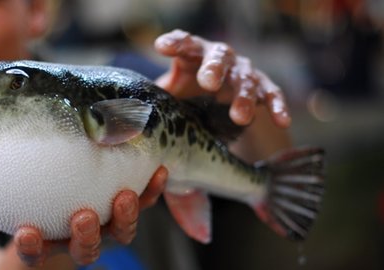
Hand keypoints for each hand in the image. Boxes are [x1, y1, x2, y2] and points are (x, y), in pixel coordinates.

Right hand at [0, 166, 167, 266]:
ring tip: (125, 195)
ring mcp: (106, 224)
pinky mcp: (127, 207)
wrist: (62, 192)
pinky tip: (159, 169)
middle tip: (83, 216)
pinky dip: (153, 190)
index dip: (31, 248)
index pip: (36, 252)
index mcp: (48, 240)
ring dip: (126, 217)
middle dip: (86, 238)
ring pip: (120, 231)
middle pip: (87, 250)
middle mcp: (79, 237)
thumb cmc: (31, 201)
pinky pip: (144, 201)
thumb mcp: (7, 205)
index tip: (25, 232)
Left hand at [154, 29, 290, 128]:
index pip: (184, 43)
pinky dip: (277, 107)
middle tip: (208, 83)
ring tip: (239, 117)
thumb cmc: (186, 98)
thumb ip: (152, 101)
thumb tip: (124, 123)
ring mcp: (242, 72)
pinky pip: (272, 95)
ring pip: (245, 80)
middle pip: (218, 56)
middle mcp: (219, 59)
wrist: (216, 107)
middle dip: (214, 68)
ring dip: (243, 97)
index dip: (175, 43)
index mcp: (193, 55)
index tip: (161, 47)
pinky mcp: (263, 88)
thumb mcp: (168, 97)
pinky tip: (281, 121)